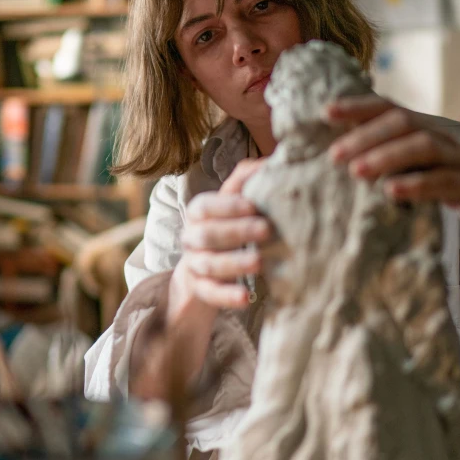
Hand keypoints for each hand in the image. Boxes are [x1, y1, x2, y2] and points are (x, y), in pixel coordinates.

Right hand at [168, 159, 269, 323]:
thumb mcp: (232, 206)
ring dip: (234, 263)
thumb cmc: (225, 230)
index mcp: (198, 213)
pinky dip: (228, 295)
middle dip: (236, 231)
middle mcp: (191, 238)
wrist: (201, 274)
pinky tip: (246, 297)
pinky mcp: (201, 291)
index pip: (205, 206)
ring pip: (209, 264)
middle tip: (266, 230)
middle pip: (208, 234)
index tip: (254, 205)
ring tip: (259, 262)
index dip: (227, 205)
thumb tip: (268, 162)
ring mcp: (194, 265)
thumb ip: (244, 183)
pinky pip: (211, 294)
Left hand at [326, 95, 459, 234]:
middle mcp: (439, 136)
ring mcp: (457, 158)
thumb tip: (336, 152)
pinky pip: (444, 180)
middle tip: (333, 156)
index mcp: (422, 127)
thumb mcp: (411, 163)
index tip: (325, 112)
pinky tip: (391, 191)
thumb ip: (382, 152)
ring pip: (423, 147)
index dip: (358, 106)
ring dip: (387, 157)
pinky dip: (416, 184)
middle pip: (402, 123)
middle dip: (366, 136)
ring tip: (356, 172)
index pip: (388, 107)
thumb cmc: (441, 178)